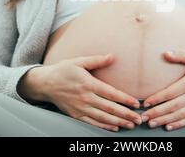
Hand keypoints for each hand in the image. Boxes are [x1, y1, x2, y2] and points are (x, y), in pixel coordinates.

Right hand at [20, 54, 141, 131]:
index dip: (125, 99)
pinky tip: (114, 127)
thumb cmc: (63, 70)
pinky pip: (92, 122)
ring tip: (131, 125)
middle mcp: (85, 97)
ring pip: (102, 118)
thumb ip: (96, 60)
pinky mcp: (75, 114)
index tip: (136, 103)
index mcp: (88, 84)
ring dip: (118, 122)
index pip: (111, 93)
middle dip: (126, 114)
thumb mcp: (78, 61)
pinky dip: (104, 126)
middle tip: (139, 119)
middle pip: (109, 108)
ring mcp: (80, 108)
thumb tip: (112, 56)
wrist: (44, 83)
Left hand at [140, 50, 184, 130]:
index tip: (146, 102)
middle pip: (173, 106)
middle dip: (157, 112)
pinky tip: (168, 126)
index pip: (171, 92)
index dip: (157, 98)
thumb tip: (165, 53)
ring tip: (152, 123)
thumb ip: (182, 55)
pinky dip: (179, 124)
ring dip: (164, 120)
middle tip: (143, 117)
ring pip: (180, 115)